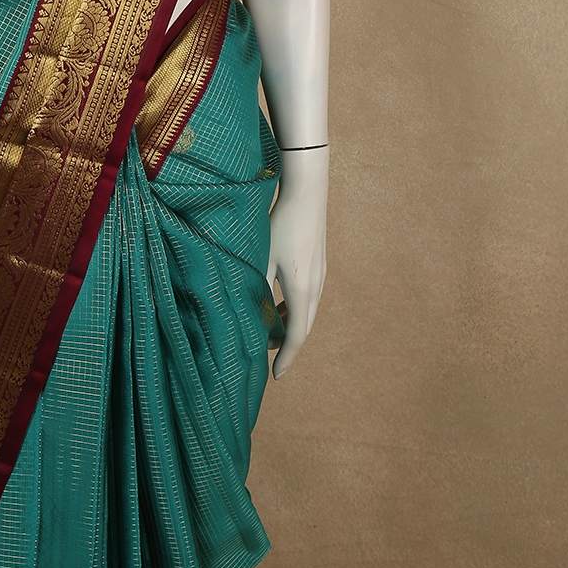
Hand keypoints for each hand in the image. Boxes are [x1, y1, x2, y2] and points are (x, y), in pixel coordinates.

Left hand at [267, 145, 327, 377]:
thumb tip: (246, 311)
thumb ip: (255, 286)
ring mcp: (321, 273)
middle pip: (304, 327)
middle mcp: (316, 286)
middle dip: (286, 344)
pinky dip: (295, 307)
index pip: (296, 336)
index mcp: (302, 290)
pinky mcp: (319, 262)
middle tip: (268, 356)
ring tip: (269, 329)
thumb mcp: (261, 256)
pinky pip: (308, 296)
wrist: (307, 191)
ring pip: (307, 310)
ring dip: (290, 324)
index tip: (276, 376)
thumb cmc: (281, 222)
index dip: (286, 359)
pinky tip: (278, 300)